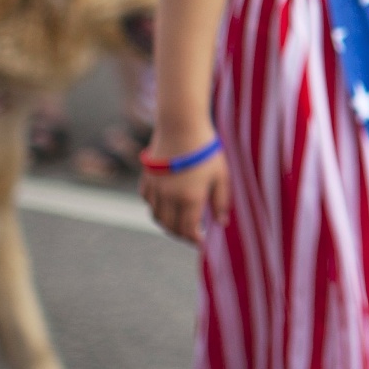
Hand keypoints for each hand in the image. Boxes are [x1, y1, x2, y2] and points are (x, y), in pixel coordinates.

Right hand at [138, 127, 229, 243]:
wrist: (181, 125)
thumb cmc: (206, 150)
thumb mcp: (221, 176)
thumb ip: (221, 202)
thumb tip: (222, 223)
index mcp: (189, 199)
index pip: (188, 230)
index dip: (194, 240)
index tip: (201, 243)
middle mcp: (169, 198)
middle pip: (170, 227)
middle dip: (181, 235)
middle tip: (192, 235)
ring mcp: (155, 188)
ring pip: (157, 216)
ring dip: (167, 224)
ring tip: (179, 224)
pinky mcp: (147, 177)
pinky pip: (148, 201)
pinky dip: (156, 208)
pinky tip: (166, 205)